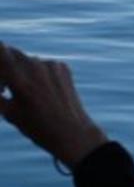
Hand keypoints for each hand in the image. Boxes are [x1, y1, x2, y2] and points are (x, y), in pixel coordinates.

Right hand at [0, 42, 107, 167]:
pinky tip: (43, 91)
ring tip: (26, 93)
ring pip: (26, 60)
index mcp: (18, 79)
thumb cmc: (37, 126)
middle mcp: (35, 67)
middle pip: (10, 53)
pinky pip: (42, 64)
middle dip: (4, 67)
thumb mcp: (8, 112)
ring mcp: (50, 65)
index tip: (1, 75)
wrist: (73, 132)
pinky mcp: (62, 67)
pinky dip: (38, 73)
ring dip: (21, 71)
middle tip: (6, 88)